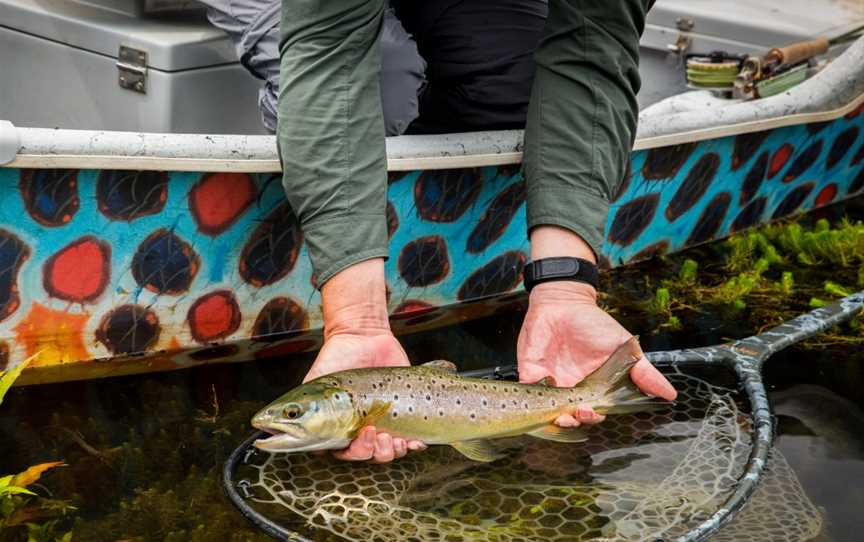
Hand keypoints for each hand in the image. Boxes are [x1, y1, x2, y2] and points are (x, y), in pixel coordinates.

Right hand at [305, 259, 425, 461]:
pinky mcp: (402, 416)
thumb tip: (267, 424)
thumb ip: (296, 405)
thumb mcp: (313, 383)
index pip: (343, 454)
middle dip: (371, 450)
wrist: (364, 337)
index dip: (352, 453)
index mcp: (337, 429)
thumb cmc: (335, 358)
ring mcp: (382, 425)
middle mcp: (359, 431)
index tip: (354, 438)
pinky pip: (410, 441)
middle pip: (367, 456)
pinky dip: (414, 446)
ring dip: (391, 451)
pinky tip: (415, 442)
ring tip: (391, 436)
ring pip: (387, 453)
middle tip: (372, 432)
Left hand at [517, 281, 676, 426]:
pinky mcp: (529, 372)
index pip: (591, 413)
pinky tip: (543, 385)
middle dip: (573, 421)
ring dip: (552, 416)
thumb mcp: (625, 348)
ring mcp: (548, 383)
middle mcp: (568, 390)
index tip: (594, 414)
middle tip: (578, 413)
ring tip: (560, 412)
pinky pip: (526, 390)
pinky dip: (530, 393)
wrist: (564, 302)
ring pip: (546, 410)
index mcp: (590, 390)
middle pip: (568, 416)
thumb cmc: (595, 325)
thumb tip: (670, 394)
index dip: (592, 418)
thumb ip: (644, 372)